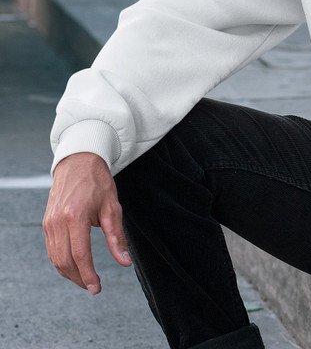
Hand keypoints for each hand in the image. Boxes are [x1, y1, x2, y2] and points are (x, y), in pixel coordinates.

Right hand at [43, 152, 131, 293]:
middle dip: (79, 278)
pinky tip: (74, 265)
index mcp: (75, 216)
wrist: (78, 161)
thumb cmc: (98, 182)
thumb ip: (117, 237)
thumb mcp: (112, 207)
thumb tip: (125, 262)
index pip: (80, 255)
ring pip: (55, 259)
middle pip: (65, 261)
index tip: (97, 288)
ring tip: (86, 279)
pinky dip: (61, 262)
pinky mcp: (46, 223)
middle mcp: (58, 222)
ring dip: (69, 273)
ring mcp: (49, 223)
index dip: (88, 275)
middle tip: (93, 287)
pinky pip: (51, 250)